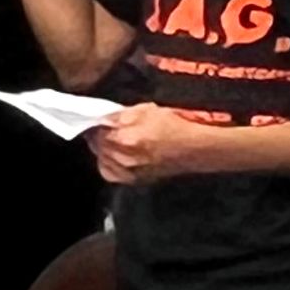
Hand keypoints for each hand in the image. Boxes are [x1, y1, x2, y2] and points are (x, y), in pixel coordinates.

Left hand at [93, 105, 213, 183]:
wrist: (193, 149)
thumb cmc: (174, 127)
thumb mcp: (147, 110)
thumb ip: (121, 114)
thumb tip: (103, 118)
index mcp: (125, 137)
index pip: (97, 129)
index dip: (96, 122)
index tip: (98, 119)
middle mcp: (123, 158)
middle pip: (98, 145)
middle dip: (98, 135)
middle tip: (103, 128)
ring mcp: (128, 171)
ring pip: (102, 158)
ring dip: (102, 148)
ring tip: (110, 140)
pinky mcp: (133, 180)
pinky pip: (110, 173)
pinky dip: (107, 163)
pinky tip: (114, 156)